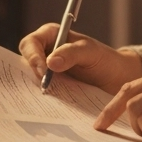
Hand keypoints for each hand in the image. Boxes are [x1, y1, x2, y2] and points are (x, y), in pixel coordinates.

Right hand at [18, 23, 141, 94]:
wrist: (117, 79)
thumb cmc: (105, 60)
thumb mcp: (91, 52)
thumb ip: (72, 53)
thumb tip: (51, 62)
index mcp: (51, 35)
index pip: (30, 43)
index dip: (33, 56)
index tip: (43, 70)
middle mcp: (45, 52)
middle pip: (25, 61)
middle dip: (29, 74)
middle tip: (42, 87)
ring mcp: (47, 71)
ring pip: (30, 78)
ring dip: (34, 88)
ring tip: (42, 98)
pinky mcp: (51, 87)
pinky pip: (40, 91)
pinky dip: (42, 97)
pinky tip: (48, 105)